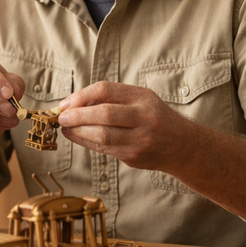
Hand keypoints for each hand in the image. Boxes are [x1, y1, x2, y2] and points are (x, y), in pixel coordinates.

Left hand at [57, 82, 187, 168]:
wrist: (183, 146)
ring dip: (78, 131)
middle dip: (77, 115)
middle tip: (62, 117)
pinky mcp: (134, 156)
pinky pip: (104, 149)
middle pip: (104, 113)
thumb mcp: (140, 99)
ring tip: (65, 127)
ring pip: (102, 135)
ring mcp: (140, 139)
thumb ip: (111, 97)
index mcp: (143, 97)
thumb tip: (72, 102)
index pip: (105, 90)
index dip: (81, 96)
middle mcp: (144, 117)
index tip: (66, 102)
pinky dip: (85, 142)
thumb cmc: (153, 118)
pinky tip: (75, 136)